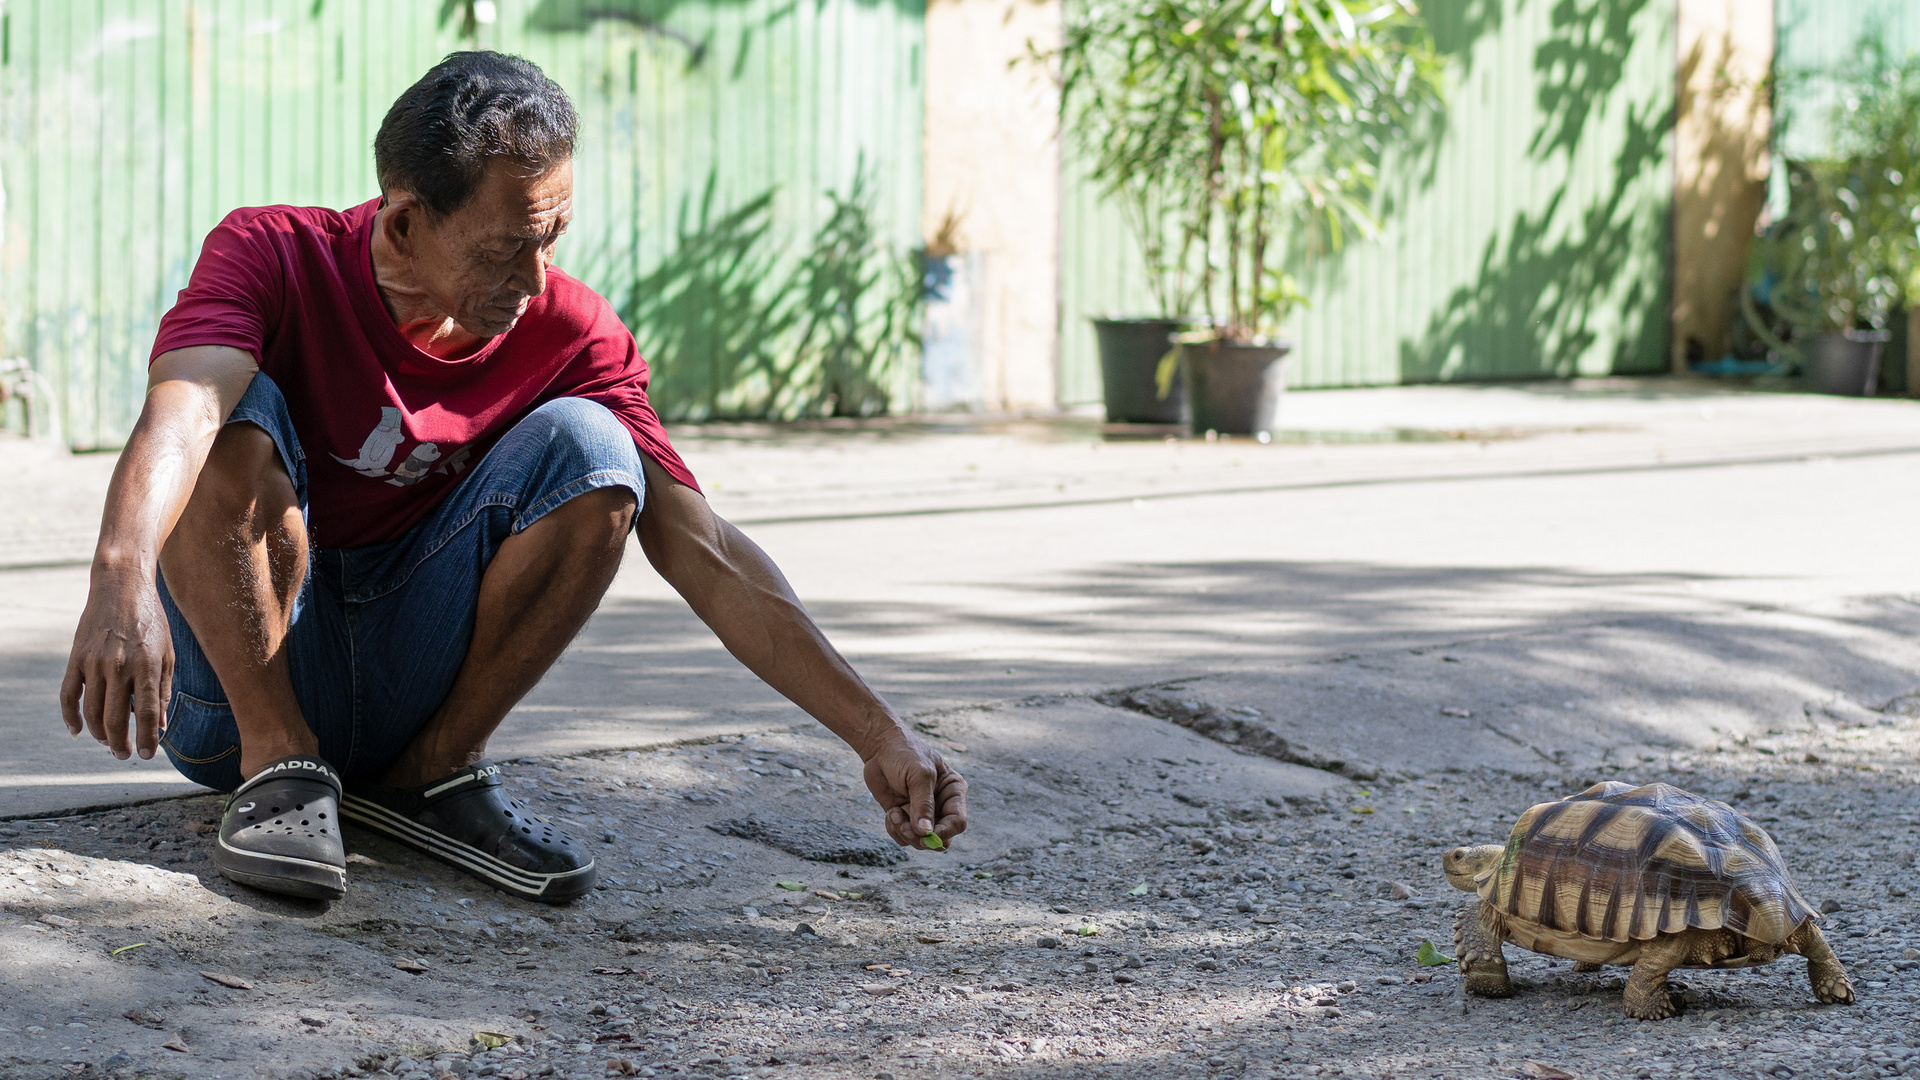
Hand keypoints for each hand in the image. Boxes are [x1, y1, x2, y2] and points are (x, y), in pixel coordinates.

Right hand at [61, 569, 173, 760]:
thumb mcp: (167, 653)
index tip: (147, 755)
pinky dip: (70, 717)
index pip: (146, 713)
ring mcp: (94, 662)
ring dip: (99, 734)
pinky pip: (68, 695)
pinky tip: (77, 731)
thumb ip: (163, 690)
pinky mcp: (76, 658)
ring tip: (109, 743)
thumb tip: (159, 725)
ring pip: (91, 711)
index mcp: (147, 665)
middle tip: (125, 756)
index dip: (146, 739)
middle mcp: (119, 666)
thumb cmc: (152, 621)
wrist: (122, 587)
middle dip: (121, 743)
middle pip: (115, 718)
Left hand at [862, 729, 968, 849]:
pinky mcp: (905, 818)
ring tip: (894, 813)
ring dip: (905, 832)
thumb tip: (926, 832)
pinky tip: (890, 812)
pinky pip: (903, 837)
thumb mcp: (919, 775)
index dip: (944, 832)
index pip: (958, 822)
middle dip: (922, 839)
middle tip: (905, 828)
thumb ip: (924, 804)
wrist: (880, 747)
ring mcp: (922, 814)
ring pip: (920, 841)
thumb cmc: (906, 754)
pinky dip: (895, 829)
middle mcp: (941, 807)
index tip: (927, 834)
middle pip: (941, 838)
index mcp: (953, 793)